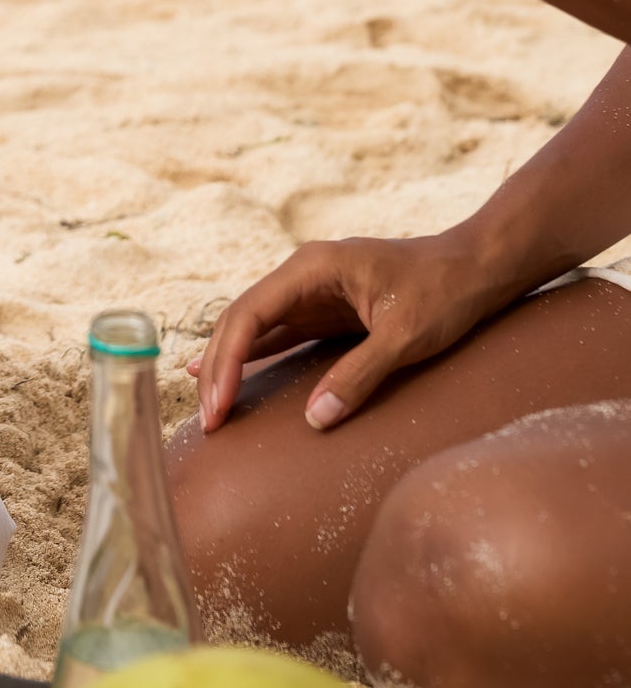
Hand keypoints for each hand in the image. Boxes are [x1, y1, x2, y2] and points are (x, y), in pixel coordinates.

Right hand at [188, 230, 520, 433]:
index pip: (251, 312)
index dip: (227, 359)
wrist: (477, 267)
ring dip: (231, 364)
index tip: (219, 403)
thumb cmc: (445, 292)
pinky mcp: (327, 310)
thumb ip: (359, 374)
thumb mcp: (405, 335)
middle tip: (210, 420)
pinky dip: (254, 357)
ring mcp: (313, 292)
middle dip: (220, 367)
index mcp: (312, 267)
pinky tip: (231, 376)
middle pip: (243, 318)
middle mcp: (303, 274)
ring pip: (255, 327)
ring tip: (210, 407)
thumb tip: (315, 419)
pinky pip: (279, 335)